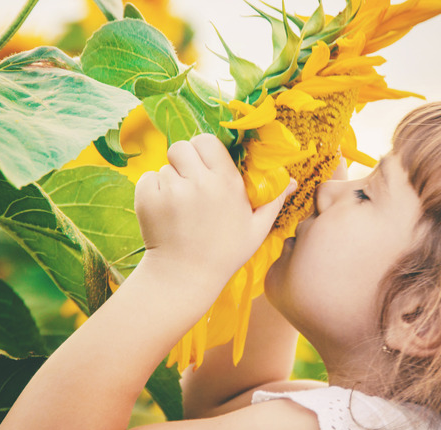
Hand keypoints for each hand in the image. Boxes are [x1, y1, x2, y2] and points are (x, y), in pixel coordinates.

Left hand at [134, 134, 295, 288]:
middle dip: (184, 160)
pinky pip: (148, 179)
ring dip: (170, 179)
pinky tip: (165, 212)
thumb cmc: (225, 253)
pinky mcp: (148, 199)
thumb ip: (274, 199)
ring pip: (165, 166)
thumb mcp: (256, 228)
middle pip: (182, 146)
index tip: (205, 167)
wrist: (184, 278)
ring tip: (180, 206)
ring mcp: (171, 190)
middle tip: (189, 182)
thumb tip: (292, 180)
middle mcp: (199, 182)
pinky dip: (153, 191)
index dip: (204, 150)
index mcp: (227, 183)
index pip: (207, 141)